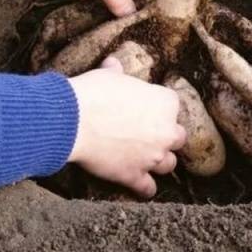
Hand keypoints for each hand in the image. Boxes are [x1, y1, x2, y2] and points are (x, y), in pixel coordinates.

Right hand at [68, 58, 185, 197]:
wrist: (74, 119)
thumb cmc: (94, 92)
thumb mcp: (109, 76)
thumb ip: (117, 72)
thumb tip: (112, 63)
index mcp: (165, 103)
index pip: (172, 105)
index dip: (158, 107)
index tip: (146, 109)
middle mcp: (166, 131)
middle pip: (177, 137)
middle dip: (165, 136)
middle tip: (149, 134)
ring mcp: (152, 156)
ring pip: (168, 164)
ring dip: (159, 161)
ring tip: (147, 159)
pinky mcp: (134, 175)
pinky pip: (148, 188)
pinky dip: (145, 188)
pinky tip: (142, 186)